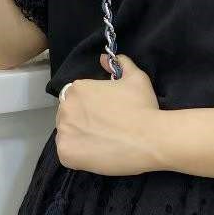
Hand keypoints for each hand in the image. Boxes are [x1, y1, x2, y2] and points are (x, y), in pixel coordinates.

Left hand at [54, 54, 163, 175]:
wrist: (149, 139)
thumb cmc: (143, 107)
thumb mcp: (136, 78)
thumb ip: (120, 64)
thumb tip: (103, 59)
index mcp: (78, 88)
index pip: (76, 98)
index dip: (89, 108)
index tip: (104, 116)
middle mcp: (65, 107)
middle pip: (68, 115)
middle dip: (81, 121)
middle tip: (104, 130)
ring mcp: (63, 131)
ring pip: (67, 135)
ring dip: (79, 138)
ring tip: (101, 143)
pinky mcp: (66, 153)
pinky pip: (67, 154)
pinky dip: (78, 156)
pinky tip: (96, 155)